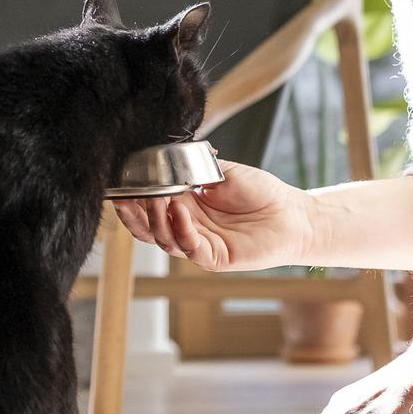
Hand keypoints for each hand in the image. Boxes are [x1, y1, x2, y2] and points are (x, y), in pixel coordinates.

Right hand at [112, 161, 312, 272]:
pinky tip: (178, 210)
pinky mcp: (214, 258)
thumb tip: (169, 156)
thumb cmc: (261, 192)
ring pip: (164, 239)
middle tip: (128, 195)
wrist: (293, 213)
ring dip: (155, 219)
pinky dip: (180, 229)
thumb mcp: (222, 171)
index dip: (132, 198)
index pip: (149, 206)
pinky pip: (189, 247)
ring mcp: (199, 244)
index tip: (119, 185)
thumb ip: (194, 167)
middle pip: (148, 227)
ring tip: (155, 199)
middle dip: (134, 212)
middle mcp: (187, 227)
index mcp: (185, 206)